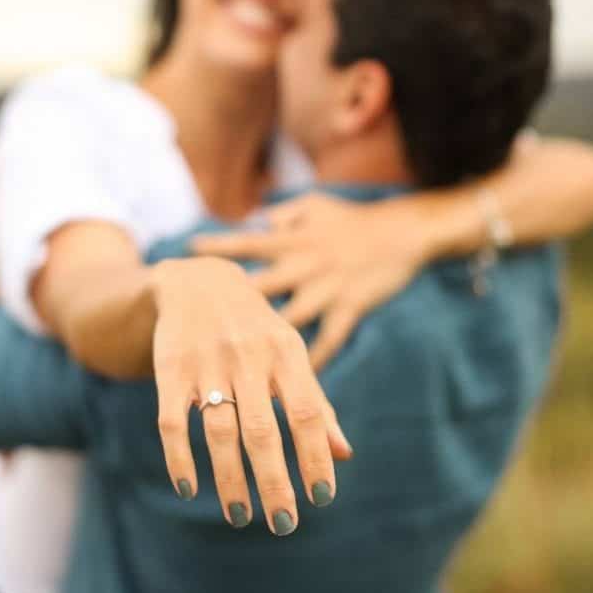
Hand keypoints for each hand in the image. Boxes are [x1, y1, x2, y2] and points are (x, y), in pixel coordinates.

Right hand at [149, 256, 352, 535]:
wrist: (197, 281)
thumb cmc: (256, 329)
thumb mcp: (290, 355)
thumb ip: (315, 403)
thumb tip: (344, 455)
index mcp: (286, 351)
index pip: (307, 412)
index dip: (315, 457)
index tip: (321, 499)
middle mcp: (248, 355)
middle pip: (262, 430)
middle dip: (274, 482)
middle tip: (284, 524)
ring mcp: (207, 361)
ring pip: (219, 430)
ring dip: (230, 479)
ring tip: (241, 516)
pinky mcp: (170, 367)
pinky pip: (172, 421)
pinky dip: (179, 458)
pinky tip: (188, 489)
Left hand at [192, 193, 429, 369]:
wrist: (403, 231)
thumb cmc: (352, 219)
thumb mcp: (314, 206)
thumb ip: (281, 215)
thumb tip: (252, 221)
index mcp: (293, 239)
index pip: (248, 242)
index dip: (218, 246)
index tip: (188, 252)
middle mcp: (305, 263)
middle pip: (260, 285)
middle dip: (231, 301)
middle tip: (199, 321)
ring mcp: (326, 287)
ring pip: (289, 318)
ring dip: (265, 338)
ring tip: (237, 361)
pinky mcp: (349, 307)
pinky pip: (327, 338)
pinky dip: (313, 360)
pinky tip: (292, 385)